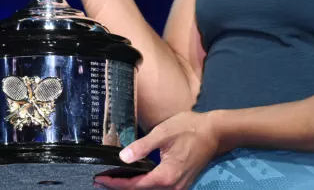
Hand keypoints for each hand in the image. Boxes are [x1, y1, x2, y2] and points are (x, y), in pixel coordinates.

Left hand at [94, 112, 221, 189]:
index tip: (98, 178)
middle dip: (119, 187)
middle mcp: (172, 187)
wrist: (215, 132)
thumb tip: (122, 158)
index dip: (115, 183)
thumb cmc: (189, 128)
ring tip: (113, 179)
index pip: (134, 186)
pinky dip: (143, 185)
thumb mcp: (162, 133)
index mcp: (166, 176)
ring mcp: (178, 187)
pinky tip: (133, 177)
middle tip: (100, 180)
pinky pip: (158, 188)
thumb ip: (142, 147)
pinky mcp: (181, 183)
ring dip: (131, 187)